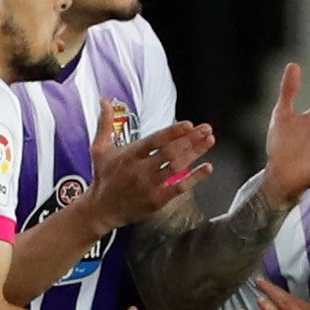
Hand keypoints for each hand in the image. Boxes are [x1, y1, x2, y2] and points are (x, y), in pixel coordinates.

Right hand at [84, 101, 215, 228]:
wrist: (102, 209)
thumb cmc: (103, 177)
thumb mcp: (99, 148)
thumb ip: (105, 123)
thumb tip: (104, 100)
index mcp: (130, 155)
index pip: (155, 141)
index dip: (173, 132)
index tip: (189, 124)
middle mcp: (141, 170)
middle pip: (170, 152)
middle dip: (190, 139)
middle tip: (206, 129)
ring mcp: (151, 186)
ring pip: (178, 167)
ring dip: (196, 153)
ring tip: (209, 140)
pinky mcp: (158, 200)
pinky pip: (180, 187)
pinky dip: (195, 177)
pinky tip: (207, 167)